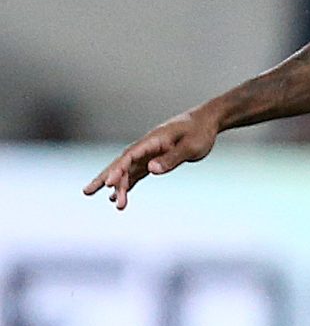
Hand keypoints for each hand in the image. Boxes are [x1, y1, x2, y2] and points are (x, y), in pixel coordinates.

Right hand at [85, 107, 218, 209]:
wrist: (206, 122)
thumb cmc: (200, 132)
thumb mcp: (190, 146)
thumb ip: (171, 158)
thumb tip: (150, 170)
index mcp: (152, 141)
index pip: (129, 157)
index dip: (117, 170)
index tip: (108, 184)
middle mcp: (146, 147)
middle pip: (121, 163)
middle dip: (104, 178)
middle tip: (87, 192)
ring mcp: (148, 153)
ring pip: (127, 171)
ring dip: (118, 186)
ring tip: (112, 203)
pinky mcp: (154, 159)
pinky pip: (136, 173)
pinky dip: (128, 184)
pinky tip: (118, 197)